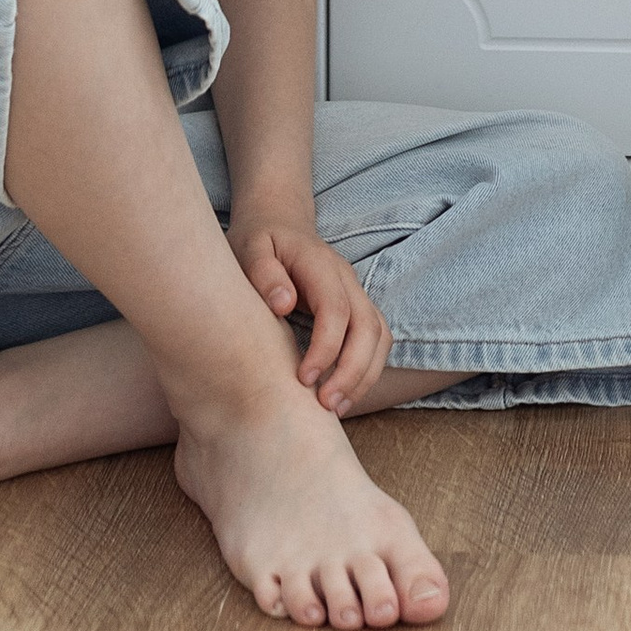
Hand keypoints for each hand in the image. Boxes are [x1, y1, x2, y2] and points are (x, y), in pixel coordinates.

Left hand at [229, 213, 393, 411]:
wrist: (278, 222)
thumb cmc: (260, 241)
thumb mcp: (251, 249)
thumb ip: (264, 274)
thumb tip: (283, 305)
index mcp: (320, 264)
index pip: (336, 309)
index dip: (325, 348)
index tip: (302, 379)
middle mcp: (346, 278)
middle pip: (369, 327)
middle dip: (352, 371)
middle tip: (324, 406)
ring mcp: (356, 293)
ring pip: (380, 337)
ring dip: (364, 376)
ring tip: (335, 408)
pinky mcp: (357, 308)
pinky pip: (376, 341)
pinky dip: (366, 371)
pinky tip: (341, 394)